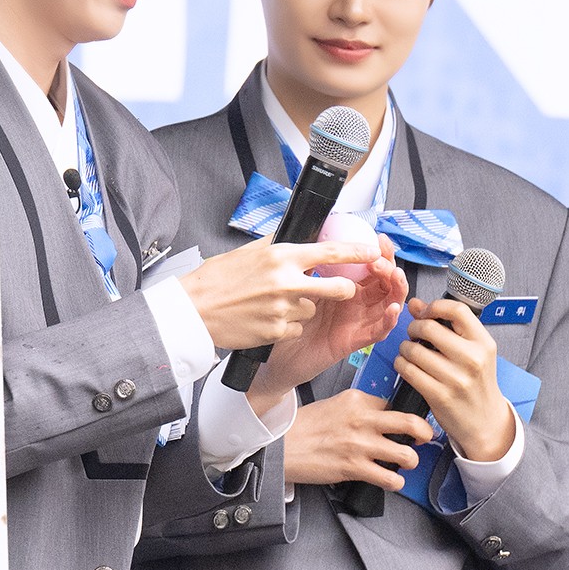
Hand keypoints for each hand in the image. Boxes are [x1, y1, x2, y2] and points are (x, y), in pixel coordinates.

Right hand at [180, 234, 380, 352]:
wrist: (195, 310)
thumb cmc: (217, 280)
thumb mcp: (247, 252)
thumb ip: (276, 247)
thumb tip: (297, 239)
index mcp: (281, 257)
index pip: (329, 252)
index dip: (356, 252)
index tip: (373, 251)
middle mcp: (286, 282)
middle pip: (337, 288)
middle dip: (343, 290)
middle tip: (339, 289)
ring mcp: (283, 309)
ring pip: (312, 309)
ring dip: (302, 307)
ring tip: (273, 303)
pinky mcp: (277, 331)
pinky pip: (296, 326)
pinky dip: (286, 324)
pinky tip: (266, 318)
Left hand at [247, 234, 405, 414]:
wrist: (275, 350)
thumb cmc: (286, 316)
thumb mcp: (301, 284)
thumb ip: (314, 265)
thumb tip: (317, 236)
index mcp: (346, 285)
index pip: (370, 264)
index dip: (379, 251)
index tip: (379, 238)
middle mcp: (357, 302)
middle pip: (385, 280)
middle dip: (389, 265)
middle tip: (380, 257)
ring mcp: (358, 320)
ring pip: (389, 302)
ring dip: (396, 288)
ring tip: (393, 275)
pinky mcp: (355, 341)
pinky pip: (379, 331)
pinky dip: (389, 320)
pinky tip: (391, 308)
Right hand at [283, 389, 432, 489]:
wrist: (283, 445)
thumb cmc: (306, 426)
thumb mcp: (336, 404)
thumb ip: (361, 408)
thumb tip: (384, 418)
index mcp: (357, 399)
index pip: (395, 404)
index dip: (405, 415)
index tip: (411, 424)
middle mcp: (363, 419)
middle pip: (411, 423)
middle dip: (425, 433)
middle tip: (424, 438)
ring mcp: (360, 445)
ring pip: (406, 455)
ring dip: (410, 461)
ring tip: (404, 462)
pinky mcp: (354, 468)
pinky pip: (390, 478)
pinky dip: (395, 482)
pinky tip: (390, 479)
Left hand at [394, 297, 514, 461]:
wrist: (486, 422)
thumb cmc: (476, 381)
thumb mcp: (472, 351)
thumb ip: (445, 325)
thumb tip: (415, 304)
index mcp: (483, 343)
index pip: (457, 310)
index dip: (434, 306)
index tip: (425, 313)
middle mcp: (472, 359)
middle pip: (428, 327)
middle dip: (413, 328)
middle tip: (413, 334)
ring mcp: (456, 379)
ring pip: (413, 349)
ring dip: (404, 348)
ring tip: (410, 352)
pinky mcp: (440, 396)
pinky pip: (408, 370)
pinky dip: (401, 364)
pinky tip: (406, 365)